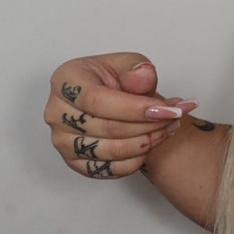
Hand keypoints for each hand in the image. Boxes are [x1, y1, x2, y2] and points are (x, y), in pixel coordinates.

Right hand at [44, 53, 198, 179]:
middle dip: (148, 124)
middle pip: (106, 127)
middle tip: (176, 116)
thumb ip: (136, 68)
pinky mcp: (73, 161)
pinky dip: (133, 161)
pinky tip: (152, 143)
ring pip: (107, 151)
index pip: (97, 100)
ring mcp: (61, 140)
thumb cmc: (115, 78)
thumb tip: (141, 80)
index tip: (167, 109)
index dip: (134, 108)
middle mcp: (56, 112)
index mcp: (65, 80)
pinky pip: (105, 170)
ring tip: (170, 127)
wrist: (111, 96)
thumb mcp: (127, 62)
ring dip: (146, 142)